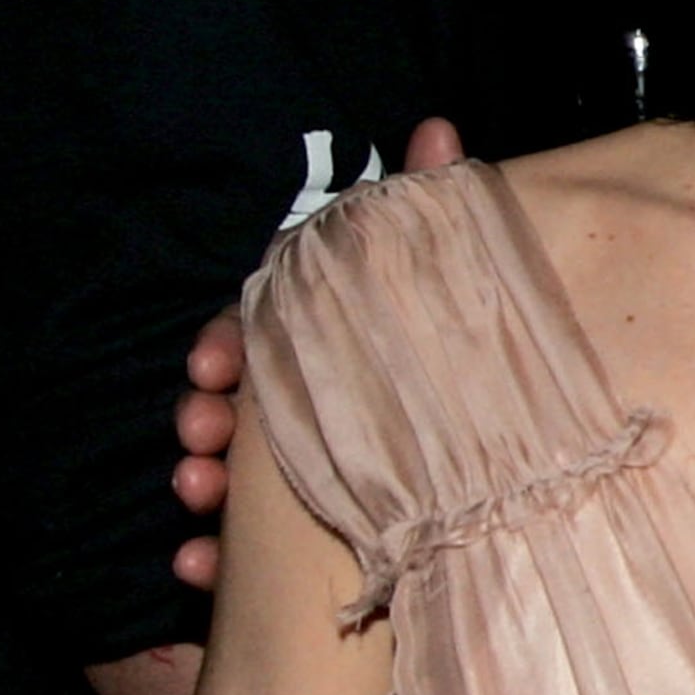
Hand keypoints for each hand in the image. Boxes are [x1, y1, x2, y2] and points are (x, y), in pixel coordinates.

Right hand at [172, 115, 460, 582]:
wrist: (495, 530)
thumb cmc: (458, 385)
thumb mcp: (444, 294)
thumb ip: (430, 212)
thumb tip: (439, 127)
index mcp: (337, 348)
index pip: (262, 331)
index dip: (228, 343)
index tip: (210, 366)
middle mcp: (316, 409)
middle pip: (238, 402)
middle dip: (206, 414)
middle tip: (201, 434)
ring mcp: (309, 478)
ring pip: (230, 474)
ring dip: (199, 480)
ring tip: (199, 496)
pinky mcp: (308, 549)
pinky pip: (242, 559)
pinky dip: (212, 560)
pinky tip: (201, 568)